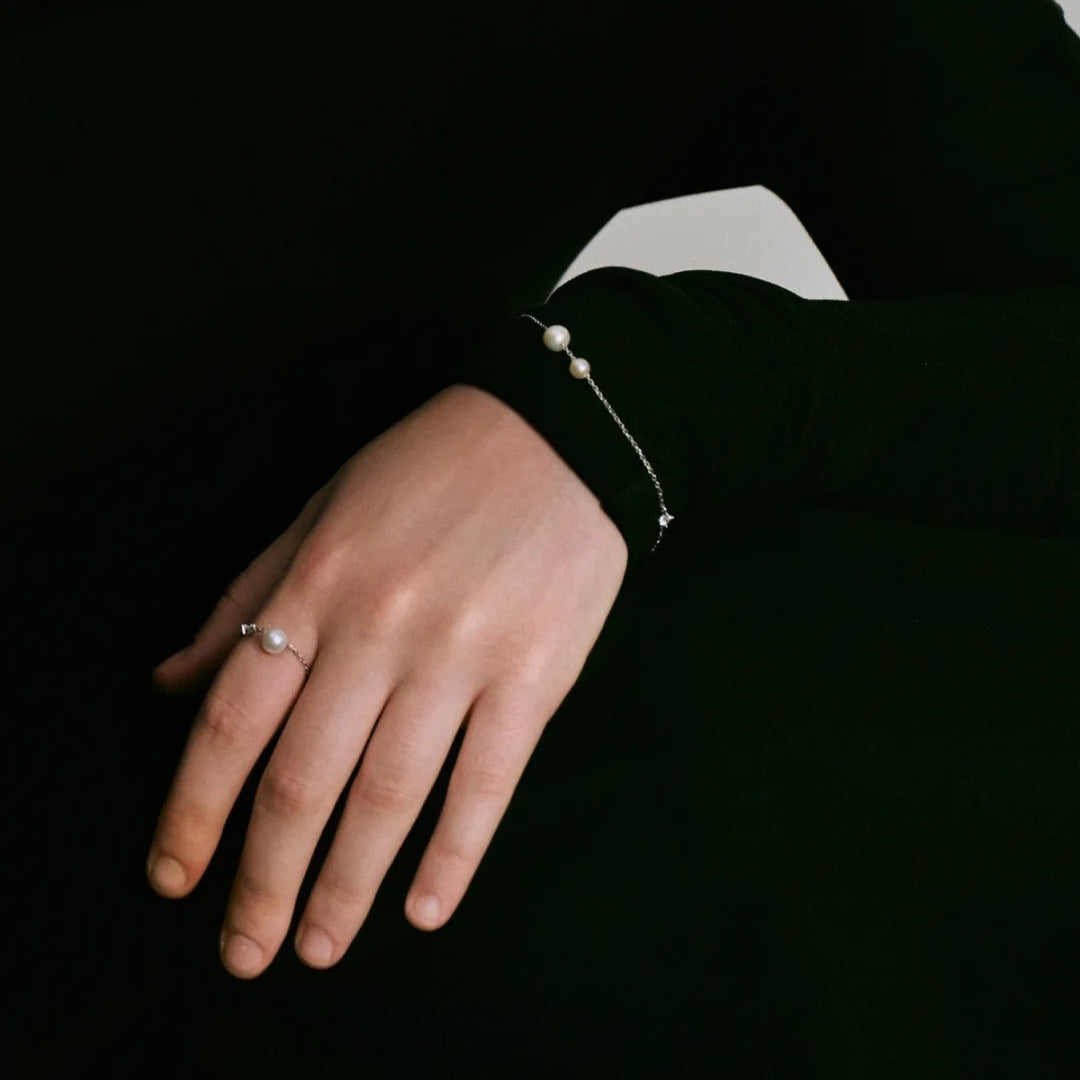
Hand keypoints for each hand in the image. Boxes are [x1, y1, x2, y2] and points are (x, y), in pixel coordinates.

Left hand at [147, 383, 627, 977]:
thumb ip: (248, 597)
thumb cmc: (430, 467)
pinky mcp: (536, 676)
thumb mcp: (322, 510)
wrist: (557, 433)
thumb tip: (171, 682)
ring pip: (390, 797)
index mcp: (319, 585)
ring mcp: (463, 656)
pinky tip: (426, 910)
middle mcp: (381, 629)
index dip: (194, 810)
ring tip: (320, 948)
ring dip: (348, 886)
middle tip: (248, 951)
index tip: (174, 878)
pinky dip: (454, 856)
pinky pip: (487, 783)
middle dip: (266, 880)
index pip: (233, 720)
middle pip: (305, 780)